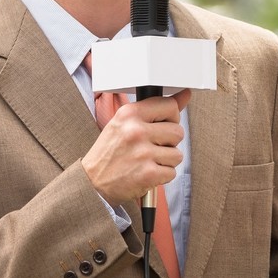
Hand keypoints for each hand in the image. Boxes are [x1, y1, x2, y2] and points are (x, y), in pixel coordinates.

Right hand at [82, 89, 190, 205]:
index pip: (170, 105)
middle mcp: (136, 131)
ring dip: (166, 160)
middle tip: (151, 147)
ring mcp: (143, 153)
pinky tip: (146, 172)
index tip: (164, 124)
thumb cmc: (110, 152)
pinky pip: (172, 172)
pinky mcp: (148, 174)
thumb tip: (185, 95)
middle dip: (169, 142)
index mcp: (129, 114)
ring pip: (177, 154)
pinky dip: (162, 176)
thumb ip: (155, 109)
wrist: (92, 183)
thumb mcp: (125, 123)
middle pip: (178, 131)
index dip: (171, 117)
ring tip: (148, 161)